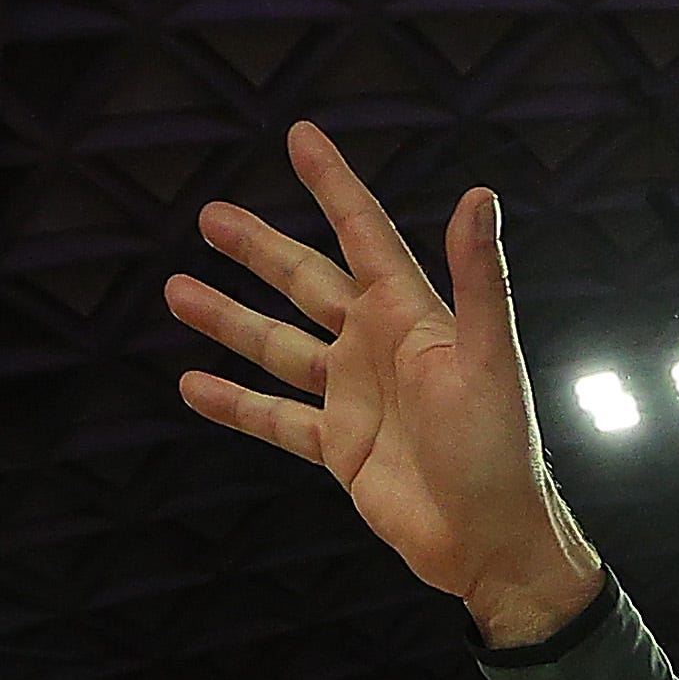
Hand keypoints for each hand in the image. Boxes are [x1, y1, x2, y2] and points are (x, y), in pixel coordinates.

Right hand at [166, 122, 600, 637]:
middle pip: (306, 283)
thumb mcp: (489, 359)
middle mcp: (377, 349)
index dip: (334, 187)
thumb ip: (480, 280)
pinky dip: (236, 404)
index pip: (365, 235)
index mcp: (411, 317)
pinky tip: (193, 384)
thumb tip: (480, 196)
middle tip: (209, 214)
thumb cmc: (501, 451)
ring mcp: (354, 398)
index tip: (301, 138)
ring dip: (230, 319)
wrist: (491, 541)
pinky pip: (276, 419)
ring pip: (279, 346)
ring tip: (177, 289)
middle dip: (259, 249)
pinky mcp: (340, 448)